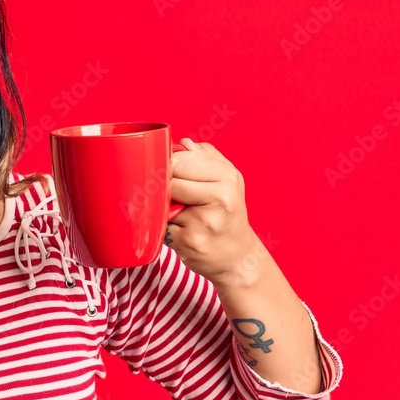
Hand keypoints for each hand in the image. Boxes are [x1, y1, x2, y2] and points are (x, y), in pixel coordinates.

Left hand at [166, 138, 263, 285]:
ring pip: (161, 203)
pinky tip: (180, 230)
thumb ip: (206, 158)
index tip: (162, 169)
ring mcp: (204, 222)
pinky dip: (164, 227)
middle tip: (168, 192)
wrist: (238, 256)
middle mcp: (220, 199)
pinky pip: (162, 226)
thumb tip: (183, 144)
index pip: (179, 161)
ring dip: (161, 207)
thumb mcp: (228, 181)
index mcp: (227, 179)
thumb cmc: (227, 214)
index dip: (165, 165)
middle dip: (162, 186)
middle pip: (168, 181)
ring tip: (179, 212)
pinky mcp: (189, 242)